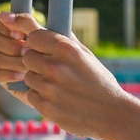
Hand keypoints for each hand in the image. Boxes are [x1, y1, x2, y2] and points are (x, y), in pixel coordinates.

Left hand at [0, 11, 131, 138]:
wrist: (112, 114)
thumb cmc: (99, 82)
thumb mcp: (86, 56)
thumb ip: (63, 40)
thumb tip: (38, 25)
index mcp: (67, 49)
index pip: (33, 37)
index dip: (38, 44)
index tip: (45, 50)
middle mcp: (56, 67)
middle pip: (27, 57)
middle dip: (37, 63)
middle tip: (54, 71)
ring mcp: (49, 88)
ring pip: (28, 77)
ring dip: (39, 81)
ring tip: (60, 87)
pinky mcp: (46, 107)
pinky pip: (30, 95)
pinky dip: (41, 97)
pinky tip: (58, 99)